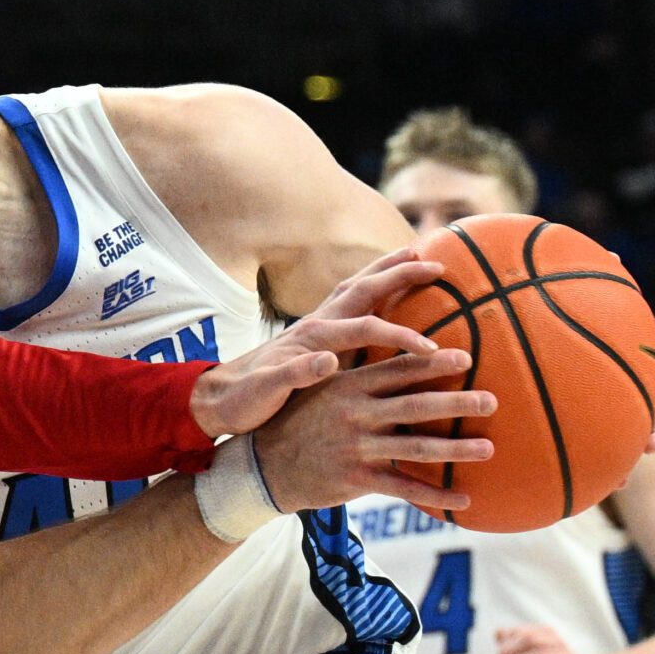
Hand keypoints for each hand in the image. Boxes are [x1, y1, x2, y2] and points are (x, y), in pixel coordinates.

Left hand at [190, 250, 452, 436]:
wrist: (216, 398)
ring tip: (415, 254)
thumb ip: (296, 374)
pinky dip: (373, 289)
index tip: (430, 349)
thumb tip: (328, 360)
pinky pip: (351, 302)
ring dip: (386, 270)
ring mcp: (315, 324)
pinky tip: (387, 290)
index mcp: (309, 337)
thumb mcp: (266, 392)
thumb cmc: (242, 399)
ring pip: (356, 287)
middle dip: (401, 276)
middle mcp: (315, 323)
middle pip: (364, 289)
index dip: (399, 337)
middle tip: (438, 264)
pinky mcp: (314, 332)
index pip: (364, 328)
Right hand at [246, 349, 494, 511]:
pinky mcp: (356, 480)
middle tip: (492, 400)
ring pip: (415, 448)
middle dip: (456, 402)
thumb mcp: (320, 389)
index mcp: (349, 387)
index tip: (467, 357)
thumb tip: (394, 355)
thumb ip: (357, 375)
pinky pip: (403, 488)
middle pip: (416, 406)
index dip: (433, 363)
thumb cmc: (298, 421)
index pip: (398, 370)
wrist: (262, 465)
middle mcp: (355, 415)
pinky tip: (464, 499)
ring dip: (455, 449)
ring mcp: (356, 449)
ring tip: (488, 448)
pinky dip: (435, 495)